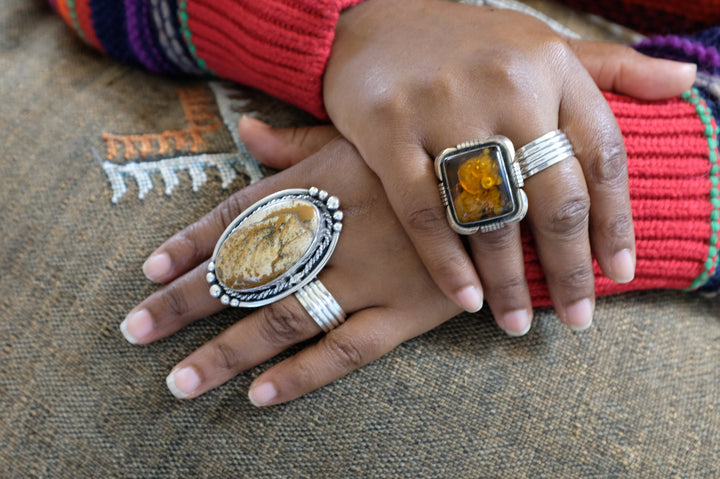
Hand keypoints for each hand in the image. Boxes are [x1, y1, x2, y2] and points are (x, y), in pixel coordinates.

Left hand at [123, 133, 459, 404]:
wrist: (511, 186)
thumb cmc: (429, 159)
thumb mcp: (366, 138)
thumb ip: (302, 143)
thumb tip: (250, 132)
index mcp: (321, 183)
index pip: (239, 216)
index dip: (191, 244)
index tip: (150, 272)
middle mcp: (336, 232)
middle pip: (246, 273)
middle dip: (185, 304)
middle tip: (136, 331)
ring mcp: (369, 277)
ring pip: (283, 319)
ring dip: (226, 352)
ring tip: (179, 382)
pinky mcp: (407, 312)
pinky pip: (345, 349)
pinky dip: (301, 375)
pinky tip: (258, 395)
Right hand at [324, 0, 695, 333]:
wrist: (370, 25)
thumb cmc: (462, 43)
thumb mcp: (540, 43)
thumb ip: (609, 67)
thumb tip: (683, 80)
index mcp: (551, 66)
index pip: (601, 154)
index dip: (616, 221)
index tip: (619, 273)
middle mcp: (505, 85)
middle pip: (553, 195)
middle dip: (568, 267)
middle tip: (576, 317)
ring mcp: (444, 107)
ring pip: (489, 212)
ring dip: (508, 279)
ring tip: (518, 323)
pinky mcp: (388, 128)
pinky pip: (423, 211)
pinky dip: (446, 263)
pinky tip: (465, 300)